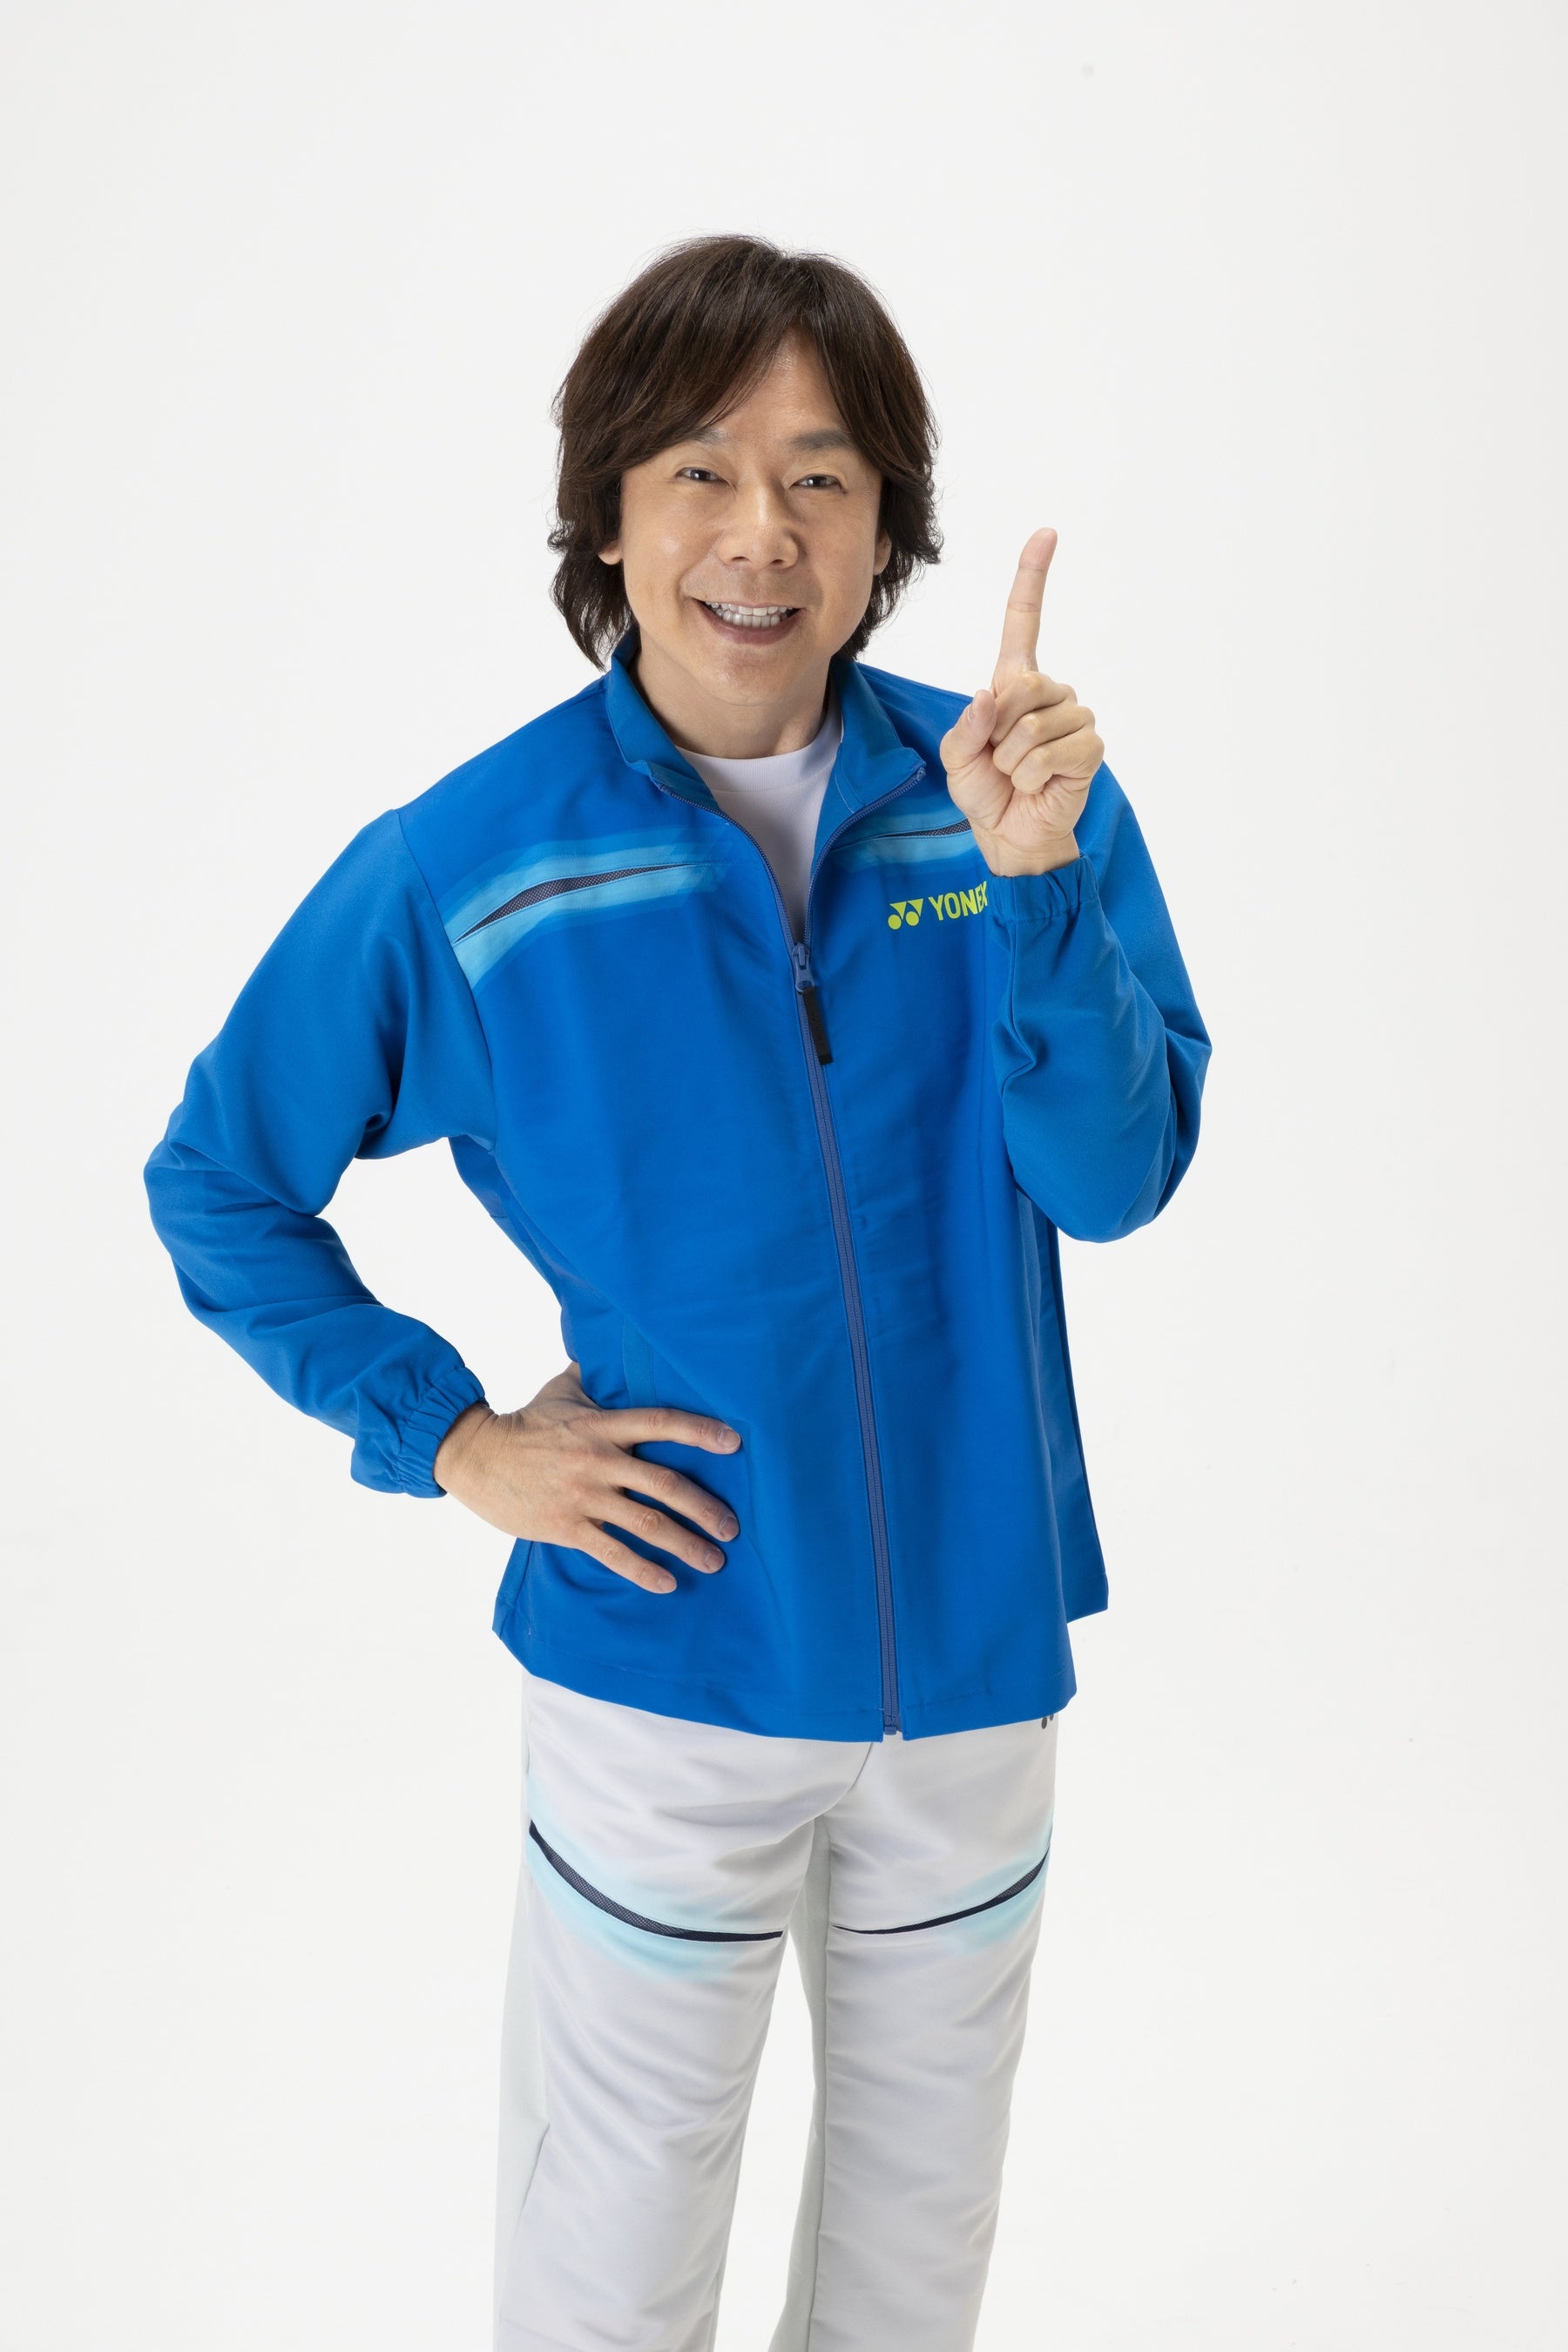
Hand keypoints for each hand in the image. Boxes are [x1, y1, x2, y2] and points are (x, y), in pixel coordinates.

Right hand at [432, 1361, 741, 1595]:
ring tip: (713, 1561)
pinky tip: (668, 1583)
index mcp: (602, 1425)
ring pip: (646, 1524)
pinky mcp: (565, 1527)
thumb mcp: (563, 1390)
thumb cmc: (526, 1422)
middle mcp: (598, 1460)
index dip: (700, 1431)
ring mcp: (582, 1496)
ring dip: (685, 1545)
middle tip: (732, 1528)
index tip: (735, 1443)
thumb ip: (597, 1375)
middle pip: (664, 1484)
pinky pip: (612, 1553)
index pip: (661, 1421)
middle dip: (705, 1508)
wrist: (475, 1456)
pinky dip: (643, 1571)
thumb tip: (618, 1342)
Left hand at [939, 528, 1103, 875]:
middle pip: (1020, 688)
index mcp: (1015, 683)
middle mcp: (1049, 692)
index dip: (1033, 577)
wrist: (1011, 836)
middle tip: (1000, 760)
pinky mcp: (1090, 746)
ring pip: (1032, 726)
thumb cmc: (985, 792)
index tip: (1046, 533)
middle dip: (997, 733)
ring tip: (1017, 776)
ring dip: (1012, 762)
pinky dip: (1031, 777)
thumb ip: (966, 726)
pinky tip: (1037, 785)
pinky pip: (1050, 753)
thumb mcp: (956, 758)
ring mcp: (1074, 717)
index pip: (1025, 622)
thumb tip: (990, 696)